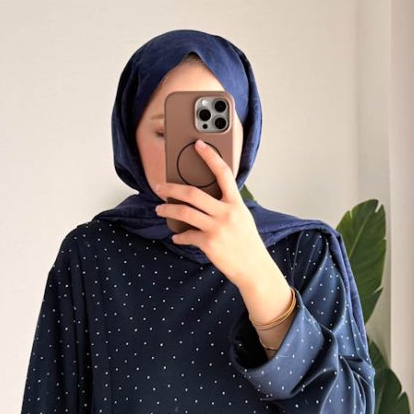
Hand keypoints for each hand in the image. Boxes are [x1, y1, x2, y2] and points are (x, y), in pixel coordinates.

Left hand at [153, 140, 271, 288]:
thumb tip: (204, 198)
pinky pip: (187, 235)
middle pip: (193, 193)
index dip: (210, 157)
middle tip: (159, 187)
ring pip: (184, 212)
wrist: (253, 268)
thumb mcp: (242, 218)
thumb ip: (227, 205)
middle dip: (171, 188)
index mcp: (236, 203)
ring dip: (168, 209)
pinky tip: (177, 236)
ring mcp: (217, 228)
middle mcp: (226, 213)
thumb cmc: (247, 243)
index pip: (223, 173)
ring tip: (160, 209)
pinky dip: (179, 236)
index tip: (199, 145)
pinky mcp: (209, 243)